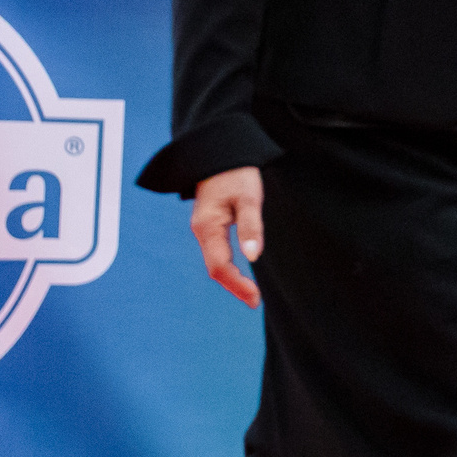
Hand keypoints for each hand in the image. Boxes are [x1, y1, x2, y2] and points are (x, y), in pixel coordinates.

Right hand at [192, 166, 264, 307]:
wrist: (220, 154)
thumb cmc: (236, 174)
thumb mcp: (249, 197)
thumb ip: (251, 225)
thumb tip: (253, 256)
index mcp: (208, 227)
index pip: (220, 266)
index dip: (237, 284)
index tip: (255, 298)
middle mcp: (201, 231)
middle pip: (215, 269)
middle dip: (234, 286)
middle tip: (255, 302)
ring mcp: (204, 230)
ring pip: (214, 262)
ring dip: (231, 279)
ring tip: (251, 294)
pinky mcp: (210, 226)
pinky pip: (216, 253)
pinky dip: (228, 268)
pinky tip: (241, 274)